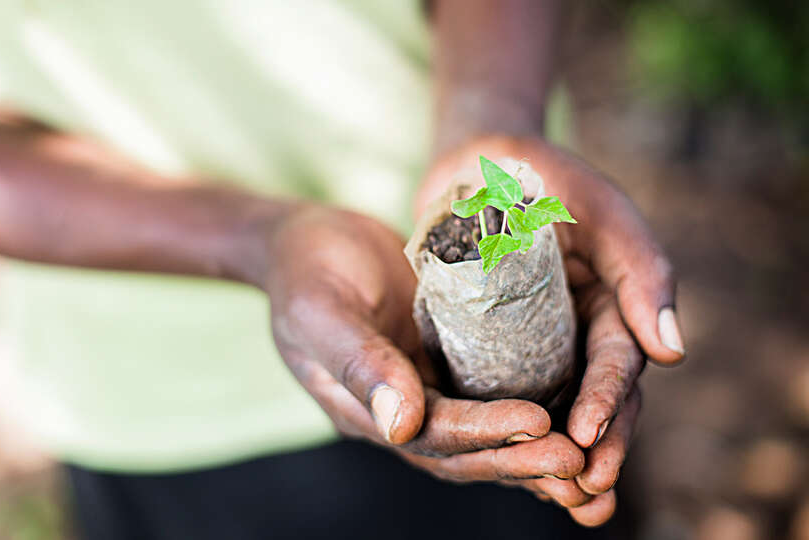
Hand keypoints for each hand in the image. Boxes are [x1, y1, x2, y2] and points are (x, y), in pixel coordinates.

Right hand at [265, 204, 585, 485]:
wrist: (303, 240)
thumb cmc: (304, 267)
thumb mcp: (321, 309)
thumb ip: (359, 363)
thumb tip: (401, 426)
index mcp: (363, 408)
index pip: (431, 434)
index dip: (485, 434)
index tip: (539, 425)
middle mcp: (398, 409)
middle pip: (465, 450)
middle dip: (521, 459)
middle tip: (581, 462)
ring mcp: (422, 388)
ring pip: (483, 433)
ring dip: (532, 451)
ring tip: (589, 458)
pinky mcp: (443, 362)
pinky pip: (489, 396)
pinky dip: (528, 413)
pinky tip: (571, 416)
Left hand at [419, 135, 683, 525]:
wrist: (480, 162)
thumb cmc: (547, 175)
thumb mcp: (604, 212)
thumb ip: (643, 272)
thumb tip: (672, 352)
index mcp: (612, 308)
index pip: (617, 367)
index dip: (607, 405)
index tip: (590, 440)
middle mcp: (576, 333)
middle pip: (591, 401)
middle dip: (592, 449)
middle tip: (581, 490)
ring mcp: (532, 341)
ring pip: (547, 407)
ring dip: (550, 452)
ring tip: (548, 495)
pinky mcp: (487, 342)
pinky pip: (497, 390)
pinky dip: (500, 425)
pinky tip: (490, 457)